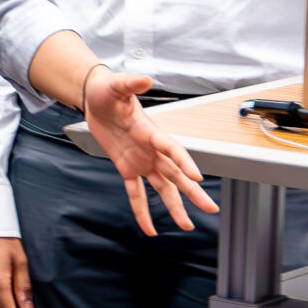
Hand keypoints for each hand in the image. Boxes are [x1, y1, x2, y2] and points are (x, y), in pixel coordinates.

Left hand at [81, 63, 218, 235]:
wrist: (97, 98)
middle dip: (192, 192)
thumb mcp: (117, 85)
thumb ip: (130, 83)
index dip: (184, 162)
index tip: (196, 177)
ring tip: (187, 226)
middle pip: (175, 174)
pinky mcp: (127, 167)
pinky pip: (136, 193)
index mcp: (151, 131)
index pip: (172, 148)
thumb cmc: (109, 91)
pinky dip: (141, 211)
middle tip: (210, 208)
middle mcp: (151, 150)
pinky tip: (149, 229)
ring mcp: (141, 160)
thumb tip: (144, 78)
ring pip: (162, 187)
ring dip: (174, 206)